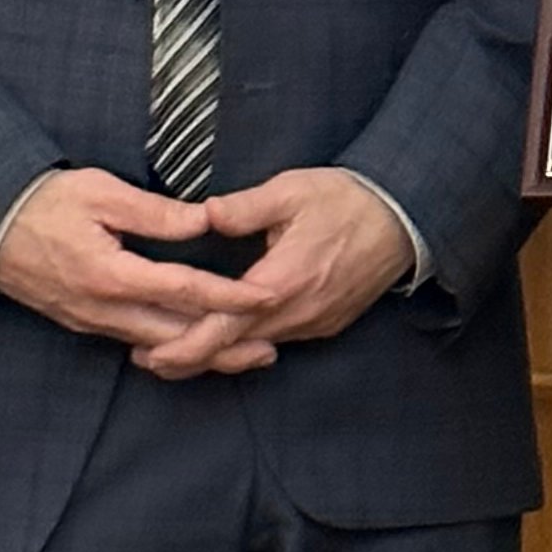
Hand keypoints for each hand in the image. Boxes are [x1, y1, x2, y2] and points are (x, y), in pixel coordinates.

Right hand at [0, 167, 254, 350]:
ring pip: (159, 346)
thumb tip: (205, 221)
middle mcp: (105, 309)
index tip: (267, 297)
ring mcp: (93, 322)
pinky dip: (173, 347)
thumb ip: (155, 212)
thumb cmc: (42, 202)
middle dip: (227, 343)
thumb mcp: (99, 192)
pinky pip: (138, 342)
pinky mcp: (86, 324)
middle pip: (178, 335)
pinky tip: (196, 344)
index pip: (185, 290)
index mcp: (112, 274)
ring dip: (204, 352)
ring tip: (246, 353)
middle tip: (272, 346)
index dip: (230, 296)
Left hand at [133, 169, 411, 380]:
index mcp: (282, 282)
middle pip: (234, 349)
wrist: (404, 218)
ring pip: (255, 349)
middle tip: (148, 360)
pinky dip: (247, 345)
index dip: (184, 345)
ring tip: (176, 352)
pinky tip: (226, 337)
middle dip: (190, 359)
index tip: (149, 354)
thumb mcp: (291, 191)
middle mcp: (298, 312)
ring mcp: (314, 322)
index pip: (223, 326)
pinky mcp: (326, 324)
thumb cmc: (346, 201)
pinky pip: (278, 341)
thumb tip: (205, 214)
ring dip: (217, 354)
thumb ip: (243, 207)